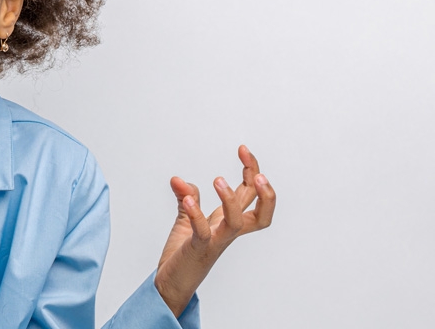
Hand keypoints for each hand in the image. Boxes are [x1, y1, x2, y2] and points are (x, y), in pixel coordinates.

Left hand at [153, 144, 275, 317]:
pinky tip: (188, 200)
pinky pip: (203, 233)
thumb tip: (178, 179)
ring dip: (231, 199)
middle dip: (264, 191)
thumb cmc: (183, 255)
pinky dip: (197, 214)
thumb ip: (188, 199)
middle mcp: (227, 232)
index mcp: (228, 221)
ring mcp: (215, 242)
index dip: (252, 171)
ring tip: (217, 179)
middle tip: (255, 170)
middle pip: (261, 213)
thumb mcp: (186, 221)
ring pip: (238, 223)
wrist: (170, 284)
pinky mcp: (198, 250)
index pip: (250, 195)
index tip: (242, 149)